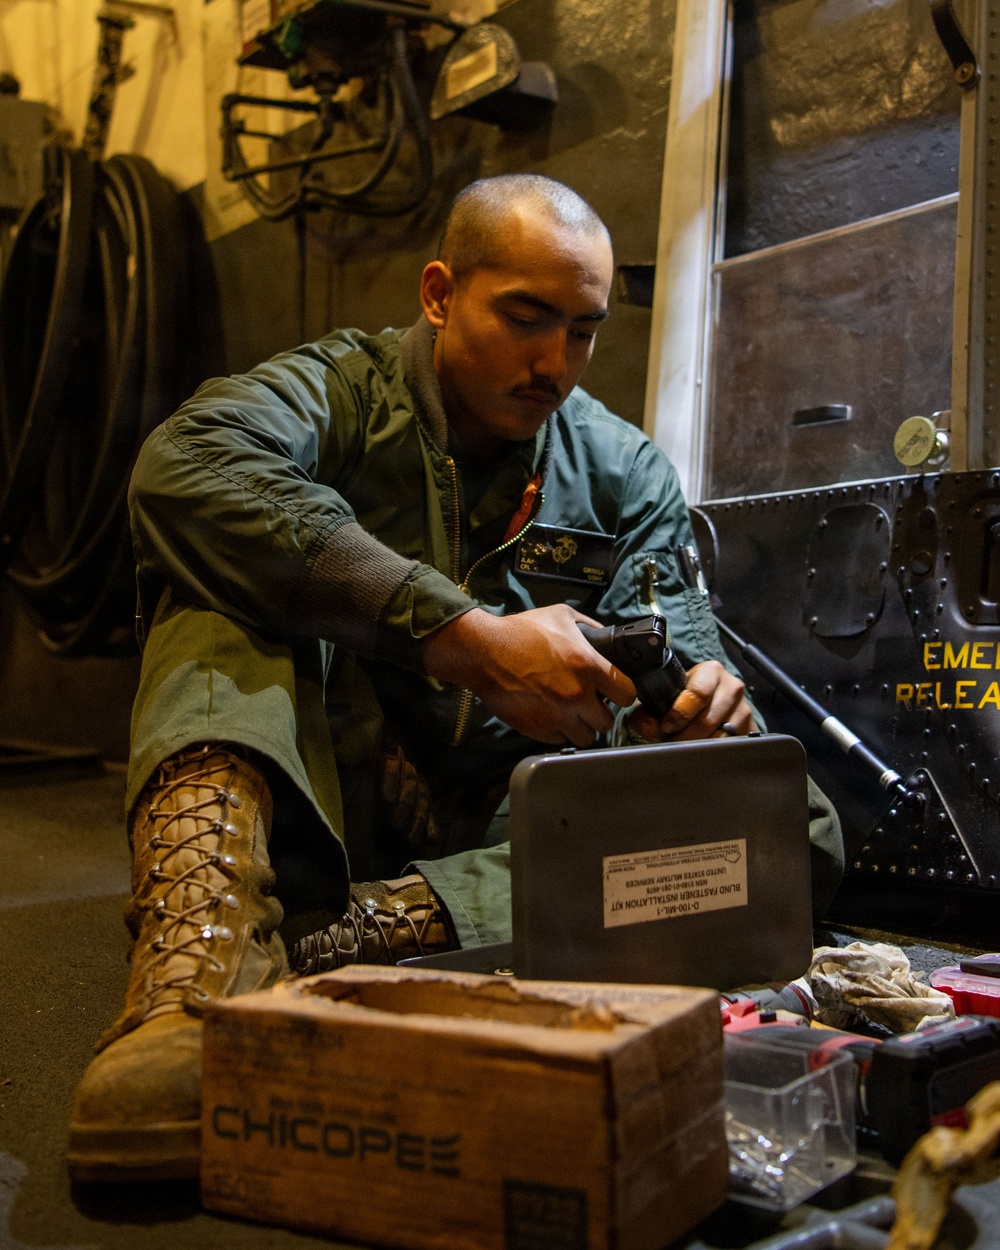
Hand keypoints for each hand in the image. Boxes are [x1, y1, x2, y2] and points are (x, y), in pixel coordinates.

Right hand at [422, 605, 636, 746]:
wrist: (484, 652)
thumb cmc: (522, 631)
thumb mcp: (561, 615)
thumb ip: (589, 627)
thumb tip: (604, 638)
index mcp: (588, 667)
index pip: (627, 694)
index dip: (622, 693)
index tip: (614, 691)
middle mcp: (577, 696)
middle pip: (607, 722)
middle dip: (600, 712)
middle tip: (589, 703)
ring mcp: (557, 716)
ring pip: (585, 737)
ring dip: (581, 727)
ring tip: (571, 714)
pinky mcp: (537, 729)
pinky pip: (560, 740)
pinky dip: (559, 731)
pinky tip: (552, 716)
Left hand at [628, 660, 755, 741]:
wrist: (711, 701)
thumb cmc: (685, 699)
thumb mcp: (665, 698)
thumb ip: (648, 712)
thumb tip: (648, 728)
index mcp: (711, 671)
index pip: (697, 693)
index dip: (678, 714)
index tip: (666, 726)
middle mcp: (732, 687)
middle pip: (707, 721)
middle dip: (683, 736)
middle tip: (669, 742)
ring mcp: (744, 710)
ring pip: (719, 738)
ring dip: (697, 748)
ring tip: (682, 747)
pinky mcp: (751, 729)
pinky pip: (730, 748)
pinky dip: (712, 754)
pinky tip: (700, 753)